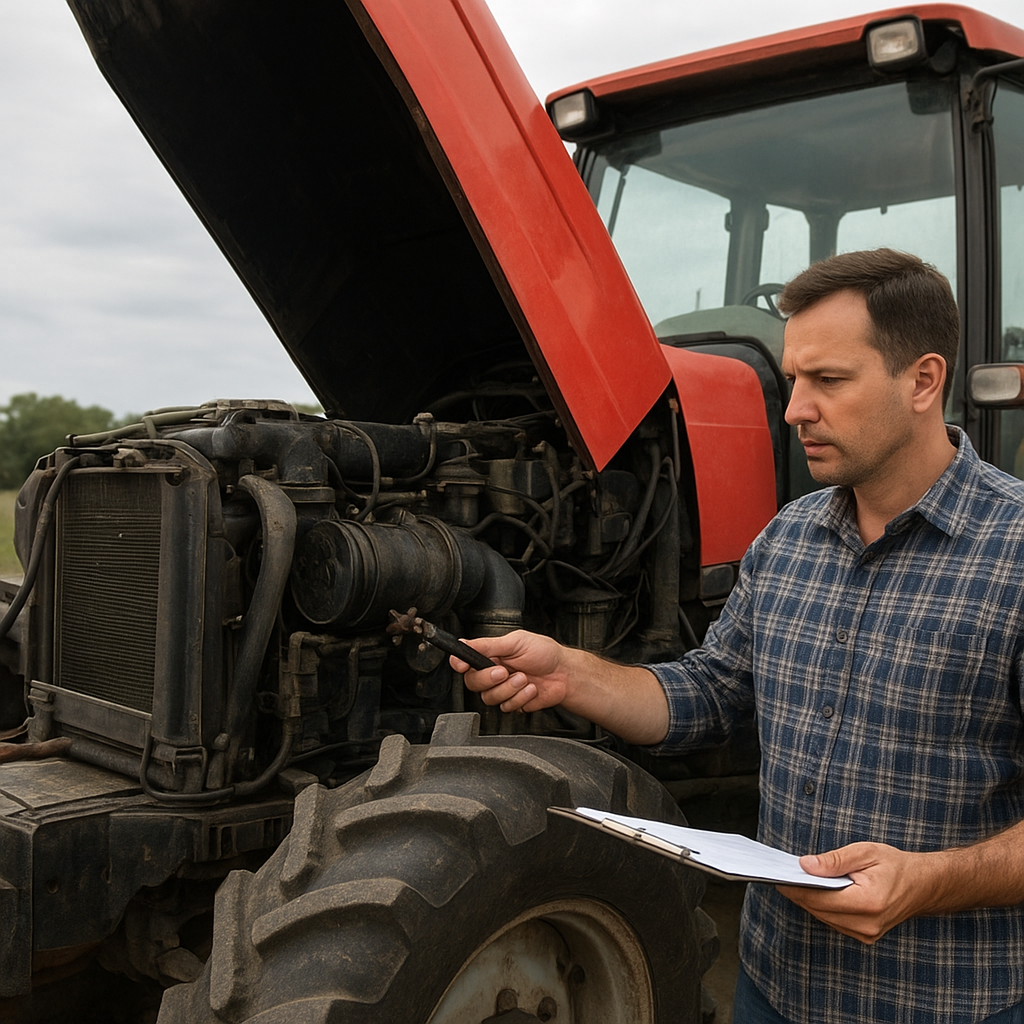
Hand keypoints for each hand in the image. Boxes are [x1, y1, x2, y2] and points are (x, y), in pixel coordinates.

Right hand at [450, 630, 569, 713]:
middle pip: (473, 683)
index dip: (460, 664)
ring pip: (489, 698)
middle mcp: (493, 672)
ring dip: (509, 689)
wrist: (564, 674)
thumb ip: (488, 645)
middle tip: (505, 671)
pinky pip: (506, 707)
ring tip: (524, 678)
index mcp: (491, 655)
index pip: (466, 660)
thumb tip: (465, 642)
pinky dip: (520, 698)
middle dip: (489, 679)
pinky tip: (530, 688)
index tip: (462, 665)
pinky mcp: (512, 702)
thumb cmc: (545, 653)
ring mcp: (502, 689)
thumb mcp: (516, 642)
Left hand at [777, 842, 945, 943]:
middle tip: (780, 875)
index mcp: (868, 902)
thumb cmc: (895, 865)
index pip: (820, 898)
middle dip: (798, 892)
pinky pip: (833, 921)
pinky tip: (813, 891)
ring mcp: (867, 934)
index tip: (777, 877)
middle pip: (818, 909)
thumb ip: (835, 860)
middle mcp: (867, 924)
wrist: (923, 885)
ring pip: (823, 917)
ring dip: (808, 900)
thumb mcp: (865, 852)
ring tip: (792, 880)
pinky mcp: (865, 936)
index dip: (796, 888)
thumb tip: (805, 865)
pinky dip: (821, 906)